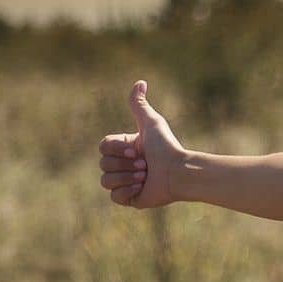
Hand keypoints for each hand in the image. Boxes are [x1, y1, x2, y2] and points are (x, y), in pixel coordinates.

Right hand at [98, 80, 183, 208]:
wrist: (180, 172)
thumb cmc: (167, 146)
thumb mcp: (151, 122)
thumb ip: (139, 105)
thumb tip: (140, 82)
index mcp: (125, 148)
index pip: (103, 147)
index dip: (117, 149)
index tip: (137, 150)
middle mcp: (124, 165)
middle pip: (103, 164)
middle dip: (125, 164)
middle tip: (146, 165)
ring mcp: (126, 182)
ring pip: (106, 181)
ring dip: (126, 177)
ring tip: (145, 176)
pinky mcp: (131, 198)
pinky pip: (114, 197)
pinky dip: (126, 191)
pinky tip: (141, 187)